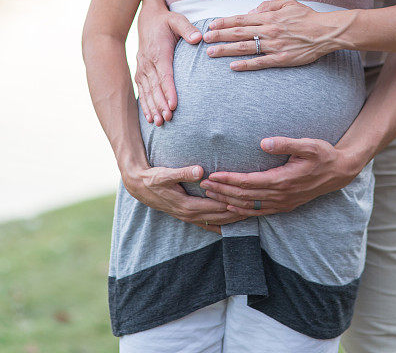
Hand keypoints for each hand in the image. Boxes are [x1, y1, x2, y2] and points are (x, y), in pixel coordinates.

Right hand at [123, 163, 249, 233]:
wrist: (140, 187)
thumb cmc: (154, 178)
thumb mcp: (166, 173)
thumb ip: (183, 172)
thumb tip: (200, 170)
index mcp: (187, 206)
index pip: (215, 207)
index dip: (231, 205)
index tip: (246, 201)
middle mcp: (190, 215)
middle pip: (219, 217)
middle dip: (237, 213)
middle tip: (255, 209)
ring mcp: (188, 218)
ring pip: (215, 222)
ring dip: (231, 220)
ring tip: (249, 216)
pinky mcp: (187, 216)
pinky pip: (207, 224)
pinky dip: (220, 225)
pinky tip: (229, 225)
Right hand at [135, 6, 201, 125]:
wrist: (148, 19)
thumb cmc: (166, 21)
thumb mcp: (177, 19)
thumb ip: (187, 28)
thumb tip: (198, 37)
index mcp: (159, 52)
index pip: (165, 74)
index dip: (169, 90)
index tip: (174, 105)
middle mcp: (148, 62)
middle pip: (155, 87)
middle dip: (161, 104)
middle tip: (168, 119)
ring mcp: (143, 68)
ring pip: (147, 92)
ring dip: (152, 108)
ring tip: (159, 122)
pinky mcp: (140, 72)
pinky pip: (142, 91)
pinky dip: (145, 105)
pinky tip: (149, 118)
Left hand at [199, 137, 364, 215]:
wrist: (339, 172)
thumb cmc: (323, 154)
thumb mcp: (308, 145)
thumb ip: (285, 143)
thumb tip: (263, 142)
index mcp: (283, 180)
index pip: (249, 183)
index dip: (229, 180)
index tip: (212, 175)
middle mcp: (281, 195)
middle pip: (244, 197)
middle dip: (222, 192)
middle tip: (202, 185)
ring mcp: (283, 203)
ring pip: (249, 207)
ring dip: (227, 202)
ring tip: (210, 195)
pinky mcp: (285, 206)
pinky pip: (259, 212)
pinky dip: (242, 211)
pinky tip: (230, 208)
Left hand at [203, 0, 347, 70]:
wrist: (325, 32)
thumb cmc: (306, 17)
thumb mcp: (287, 3)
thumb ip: (267, 5)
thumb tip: (251, 11)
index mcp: (269, 17)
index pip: (241, 19)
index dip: (224, 22)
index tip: (211, 26)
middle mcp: (268, 30)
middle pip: (238, 33)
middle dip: (219, 36)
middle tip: (205, 39)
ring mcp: (274, 45)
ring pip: (245, 48)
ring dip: (226, 50)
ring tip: (211, 53)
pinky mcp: (281, 58)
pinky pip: (260, 62)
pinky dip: (245, 65)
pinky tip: (233, 66)